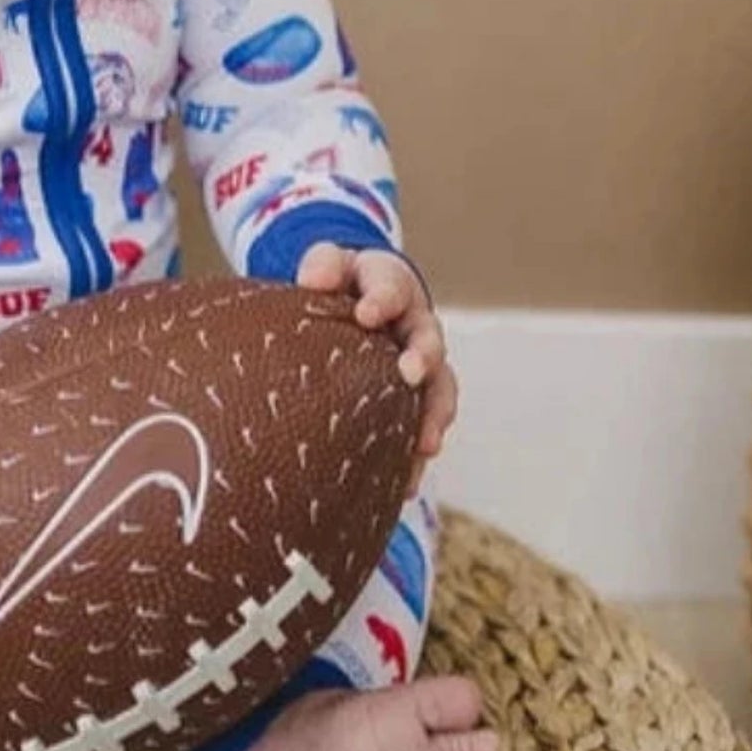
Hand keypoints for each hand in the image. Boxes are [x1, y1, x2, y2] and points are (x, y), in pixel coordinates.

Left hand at [296, 242, 456, 498]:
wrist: (351, 302)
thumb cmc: (335, 284)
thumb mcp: (327, 265)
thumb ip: (323, 265)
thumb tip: (313, 280)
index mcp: (391, 287)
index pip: (391, 288)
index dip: (382, 300)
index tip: (365, 314)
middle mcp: (413, 327)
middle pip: (429, 342)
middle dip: (424, 358)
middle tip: (410, 374)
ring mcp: (418, 367)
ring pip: (438, 391)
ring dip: (434, 416)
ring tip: (425, 445)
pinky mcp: (411, 402)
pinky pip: (420, 429)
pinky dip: (415, 457)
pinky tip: (403, 485)